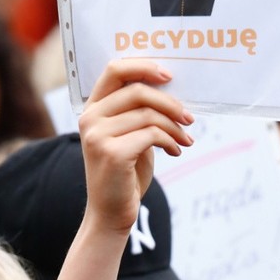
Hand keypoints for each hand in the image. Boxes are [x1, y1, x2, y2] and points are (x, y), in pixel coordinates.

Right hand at [79, 59, 194, 235]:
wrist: (111, 213)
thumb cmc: (125, 174)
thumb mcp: (130, 136)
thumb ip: (138, 112)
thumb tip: (170, 90)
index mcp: (92, 108)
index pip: (114, 70)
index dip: (143, 67)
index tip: (169, 76)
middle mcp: (90, 118)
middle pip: (137, 90)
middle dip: (170, 103)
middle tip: (189, 118)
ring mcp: (97, 135)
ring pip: (148, 114)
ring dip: (174, 126)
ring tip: (186, 139)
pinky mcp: (111, 153)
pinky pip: (151, 134)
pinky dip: (170, 140)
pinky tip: (176, 150)